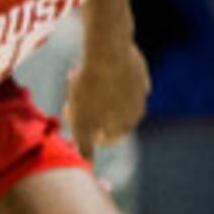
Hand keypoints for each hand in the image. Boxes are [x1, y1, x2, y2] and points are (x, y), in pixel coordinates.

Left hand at [64, 36, 150, 155]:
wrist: (108, 50)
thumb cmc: (91, 89)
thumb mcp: (82, 123)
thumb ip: (85, 146)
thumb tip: (86, 162)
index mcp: (126, 124)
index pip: (108, 139)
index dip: (87, 132)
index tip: (71, 117)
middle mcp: (139, 109)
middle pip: (112, 118)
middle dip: (92, 113)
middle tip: (73, 99)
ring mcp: (141, 89)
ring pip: (116, 98)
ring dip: (98, 95)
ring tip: (78, 81)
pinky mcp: (139, 70)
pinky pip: (119, 78)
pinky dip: (107, 77)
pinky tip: (92, 68)